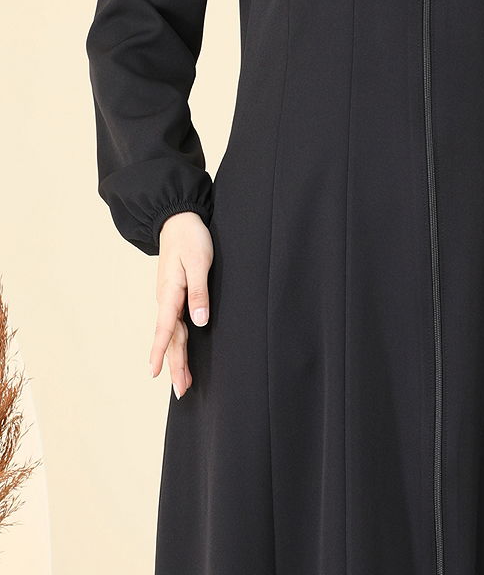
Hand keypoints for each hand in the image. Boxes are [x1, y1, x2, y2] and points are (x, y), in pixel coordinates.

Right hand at [148, 211, 213, 399]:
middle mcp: (166, 299)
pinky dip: (177, 342)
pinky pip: (175, 324)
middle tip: (181, 392)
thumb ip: (199, 293)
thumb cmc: (191, 239)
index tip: (155, 374)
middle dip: (174, 365)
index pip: (165, 329)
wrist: (178, 220)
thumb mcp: (199, 262)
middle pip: (170, 338)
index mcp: (170, 292)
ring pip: (172, 333)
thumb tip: (199, 322)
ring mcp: (170, 298)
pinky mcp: (175, 294)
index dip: (161, 352)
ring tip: (182, 382)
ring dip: (176, 357)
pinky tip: (179, 352)